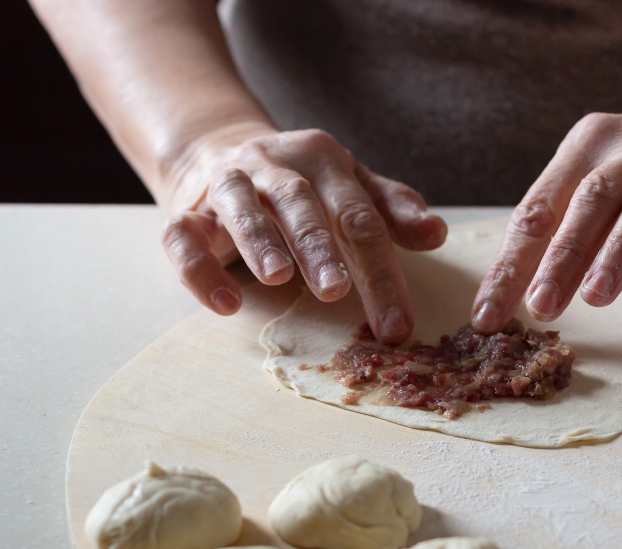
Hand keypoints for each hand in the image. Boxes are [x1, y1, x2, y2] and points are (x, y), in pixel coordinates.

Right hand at [160, 122, 446, 342]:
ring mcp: (228, 183)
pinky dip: (199, 267)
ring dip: (260, 241)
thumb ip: (391, 209)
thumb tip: (437, 234)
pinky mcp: (187, 209)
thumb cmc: (303, 183)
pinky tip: (225, 304)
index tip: (398, 323)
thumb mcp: (351, 186)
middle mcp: (274, 165)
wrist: (221, 152)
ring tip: (278, 277)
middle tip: (337, 293)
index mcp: (324, 160)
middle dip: (320, 250)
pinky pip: (183, 235)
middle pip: (302, 205)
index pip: (359, 217)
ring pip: (240, 206)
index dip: (381, 270)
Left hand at [470, 100, 621, 331]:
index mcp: (585, 146)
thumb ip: (574, 231)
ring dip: (618, 252)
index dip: (510, 266)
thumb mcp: (604, 182)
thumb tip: (543, 295)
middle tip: (541, 308)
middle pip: (590, 199)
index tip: (487, 315)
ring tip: (595, 299)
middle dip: (561, 257)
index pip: (538, 209)